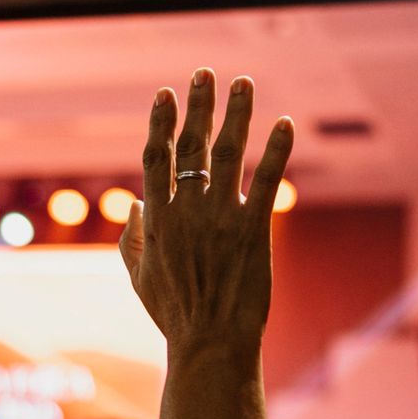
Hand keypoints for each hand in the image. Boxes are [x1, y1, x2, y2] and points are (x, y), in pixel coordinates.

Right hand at [120, 68, 293, 353]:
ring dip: (236, 114)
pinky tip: (284, 124)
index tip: (165, 94)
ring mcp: (220, 219)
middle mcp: (187, 211)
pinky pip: (267, 182)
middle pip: (191, 145)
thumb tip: (137, 201)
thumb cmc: (174, 315)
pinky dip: (277, 151)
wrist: (210, 345)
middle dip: (198, 105)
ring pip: (228, 154)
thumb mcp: (139, 277)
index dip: (161, 122)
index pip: (156, 158)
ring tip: (243, 83)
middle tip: (206, 73)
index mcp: (157, 219)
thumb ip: (132, 237)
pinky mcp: (254, 231)